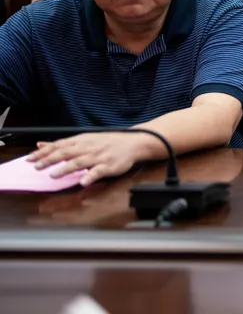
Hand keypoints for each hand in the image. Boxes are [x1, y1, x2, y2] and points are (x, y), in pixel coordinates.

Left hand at [26, 132, 151, 185]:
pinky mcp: (109, 166)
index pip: (58, 145)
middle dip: (50, 160)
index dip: (43, 152)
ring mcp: (98, 157)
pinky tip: (83, 182)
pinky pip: (99, 171)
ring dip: (66, 168)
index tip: (29, 159)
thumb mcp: (85, 139)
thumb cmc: (108, 142)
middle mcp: (88, 148)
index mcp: (81, 141)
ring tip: (54, 175)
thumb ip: (63, 144)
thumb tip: (40, 145)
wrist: (134, 142)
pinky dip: (90, 176)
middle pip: (66, 153)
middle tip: (37, 167)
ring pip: (79, 162)